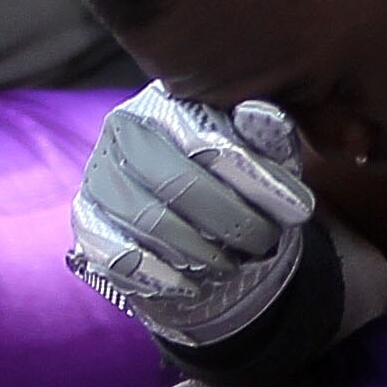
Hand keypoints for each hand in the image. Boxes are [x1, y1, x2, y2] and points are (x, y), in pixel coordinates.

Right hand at [68, 86, 319, 345]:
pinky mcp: (87, 222)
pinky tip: (192, 285)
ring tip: (232, 264)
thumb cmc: (230, 176)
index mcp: (167, 101)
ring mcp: (99, 177)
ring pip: (151, 221)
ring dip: (201, 251)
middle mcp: (124, 131)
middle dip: (232, 221)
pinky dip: (161, 275)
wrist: (185, 217)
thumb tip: (263, 115)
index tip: (299, 212)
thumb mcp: (260, 153)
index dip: (257, 180)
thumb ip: (267, 134)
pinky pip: (119, 255)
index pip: (211, 142)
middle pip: (179, 184)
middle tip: (264, 244)